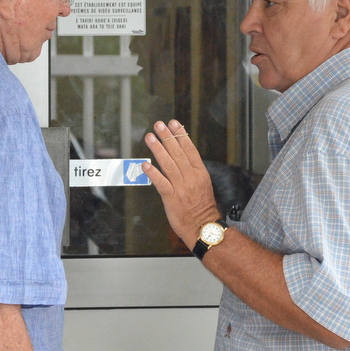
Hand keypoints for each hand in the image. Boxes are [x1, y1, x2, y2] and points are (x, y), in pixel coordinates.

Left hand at [142, 120, 218, 247]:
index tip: (173, 123)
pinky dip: (153, 173)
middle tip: (159, 125)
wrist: (204, 227)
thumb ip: (192, 169)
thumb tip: (182, 154)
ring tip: (150, 137)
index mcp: (200, 172)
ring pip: (168, 164)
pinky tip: (145, 164)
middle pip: (178, 153)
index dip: (180, 135)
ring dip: (158, 149)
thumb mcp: (203, 184)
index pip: (190, 149)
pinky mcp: (172, 198)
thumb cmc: (202, 206)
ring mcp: (181, 187)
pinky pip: (161, 183)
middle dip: (167, 137)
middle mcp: (191, 177)